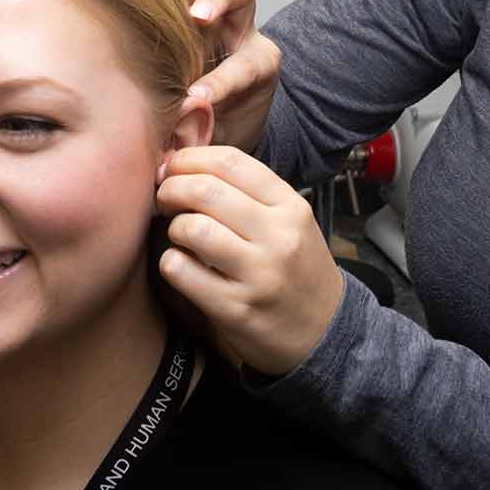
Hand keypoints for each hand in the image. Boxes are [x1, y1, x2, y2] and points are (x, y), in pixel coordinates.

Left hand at [156, 145, 345, 375]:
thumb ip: (247, 192)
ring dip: (173, 227)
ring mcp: (259, 274)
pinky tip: (182, 265)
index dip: (190, 159)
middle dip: (171, 189)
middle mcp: (278, 237)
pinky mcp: (236, 308)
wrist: (324, 331)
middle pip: (206, 190)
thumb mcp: (290, 221)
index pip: (229, 161)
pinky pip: (181, 271)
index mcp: (290, 206)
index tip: (174, 169)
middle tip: (165, 200)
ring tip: (180, 236)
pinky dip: (171, 262)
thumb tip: (181, 165)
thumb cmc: (295, 268)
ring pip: (192, 228)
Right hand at [181, 0, 279, 153]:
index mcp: (255, 67)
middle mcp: (240, 31)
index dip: (220, 82)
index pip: (242, 66)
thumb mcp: (214, 137)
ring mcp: (220, 8)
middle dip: (221, 0)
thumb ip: (196, 134)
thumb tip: (174, 134)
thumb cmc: (217, 126)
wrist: (224, 113)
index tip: (196, 97)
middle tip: (197, 16)